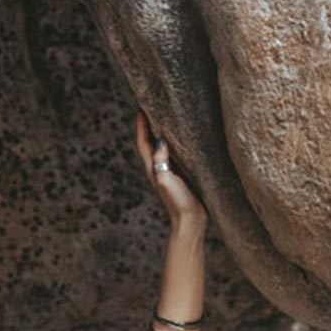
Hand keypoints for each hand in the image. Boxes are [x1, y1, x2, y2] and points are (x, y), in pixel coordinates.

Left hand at [135, 108, 206, 227]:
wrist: (191, 222)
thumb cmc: (178, 203)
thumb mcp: (167, 182)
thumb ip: (160, 163)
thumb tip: (158, 142)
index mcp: (152, 168)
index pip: (143, 143)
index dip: (140, 127)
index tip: (140, 109)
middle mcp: (158, 168)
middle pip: (149, 143)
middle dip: (148, 126)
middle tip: (152, 108)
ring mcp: (168, 172)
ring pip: (161, 148)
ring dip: (160, 134)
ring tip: (165, 118)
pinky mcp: (180, 176)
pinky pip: (173, 154)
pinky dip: (173, 144)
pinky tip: (182, 139)